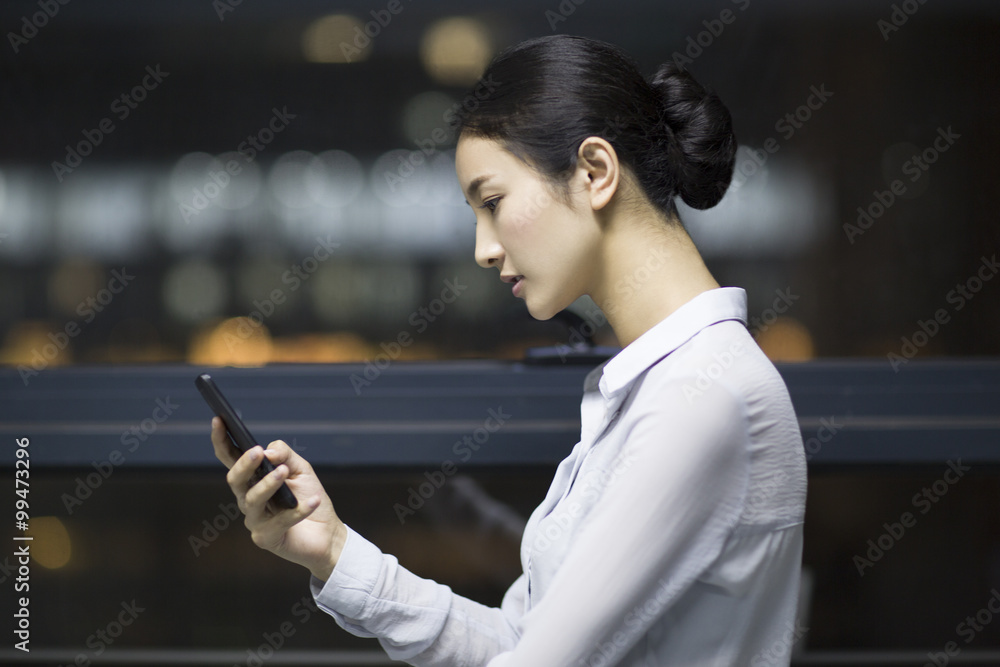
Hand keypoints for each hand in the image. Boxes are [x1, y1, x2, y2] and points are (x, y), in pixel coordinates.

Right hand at [211, 416, 347, 580]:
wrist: (327, 532)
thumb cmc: (308, 496)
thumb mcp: (300, 468)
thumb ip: (284, 454)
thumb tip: (267, 452)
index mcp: (252, 479)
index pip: (230, 458)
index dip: (221, 440)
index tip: (218, 420)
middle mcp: (248, 499)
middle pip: (235, 481)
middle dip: (244, 465)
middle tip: (258, 452)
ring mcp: (255, 520)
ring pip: (252, 500)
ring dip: (268, 484)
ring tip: (284, 472)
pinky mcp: (267, 538)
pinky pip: (280, 522)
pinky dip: (298, 511)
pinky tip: (312, 502)